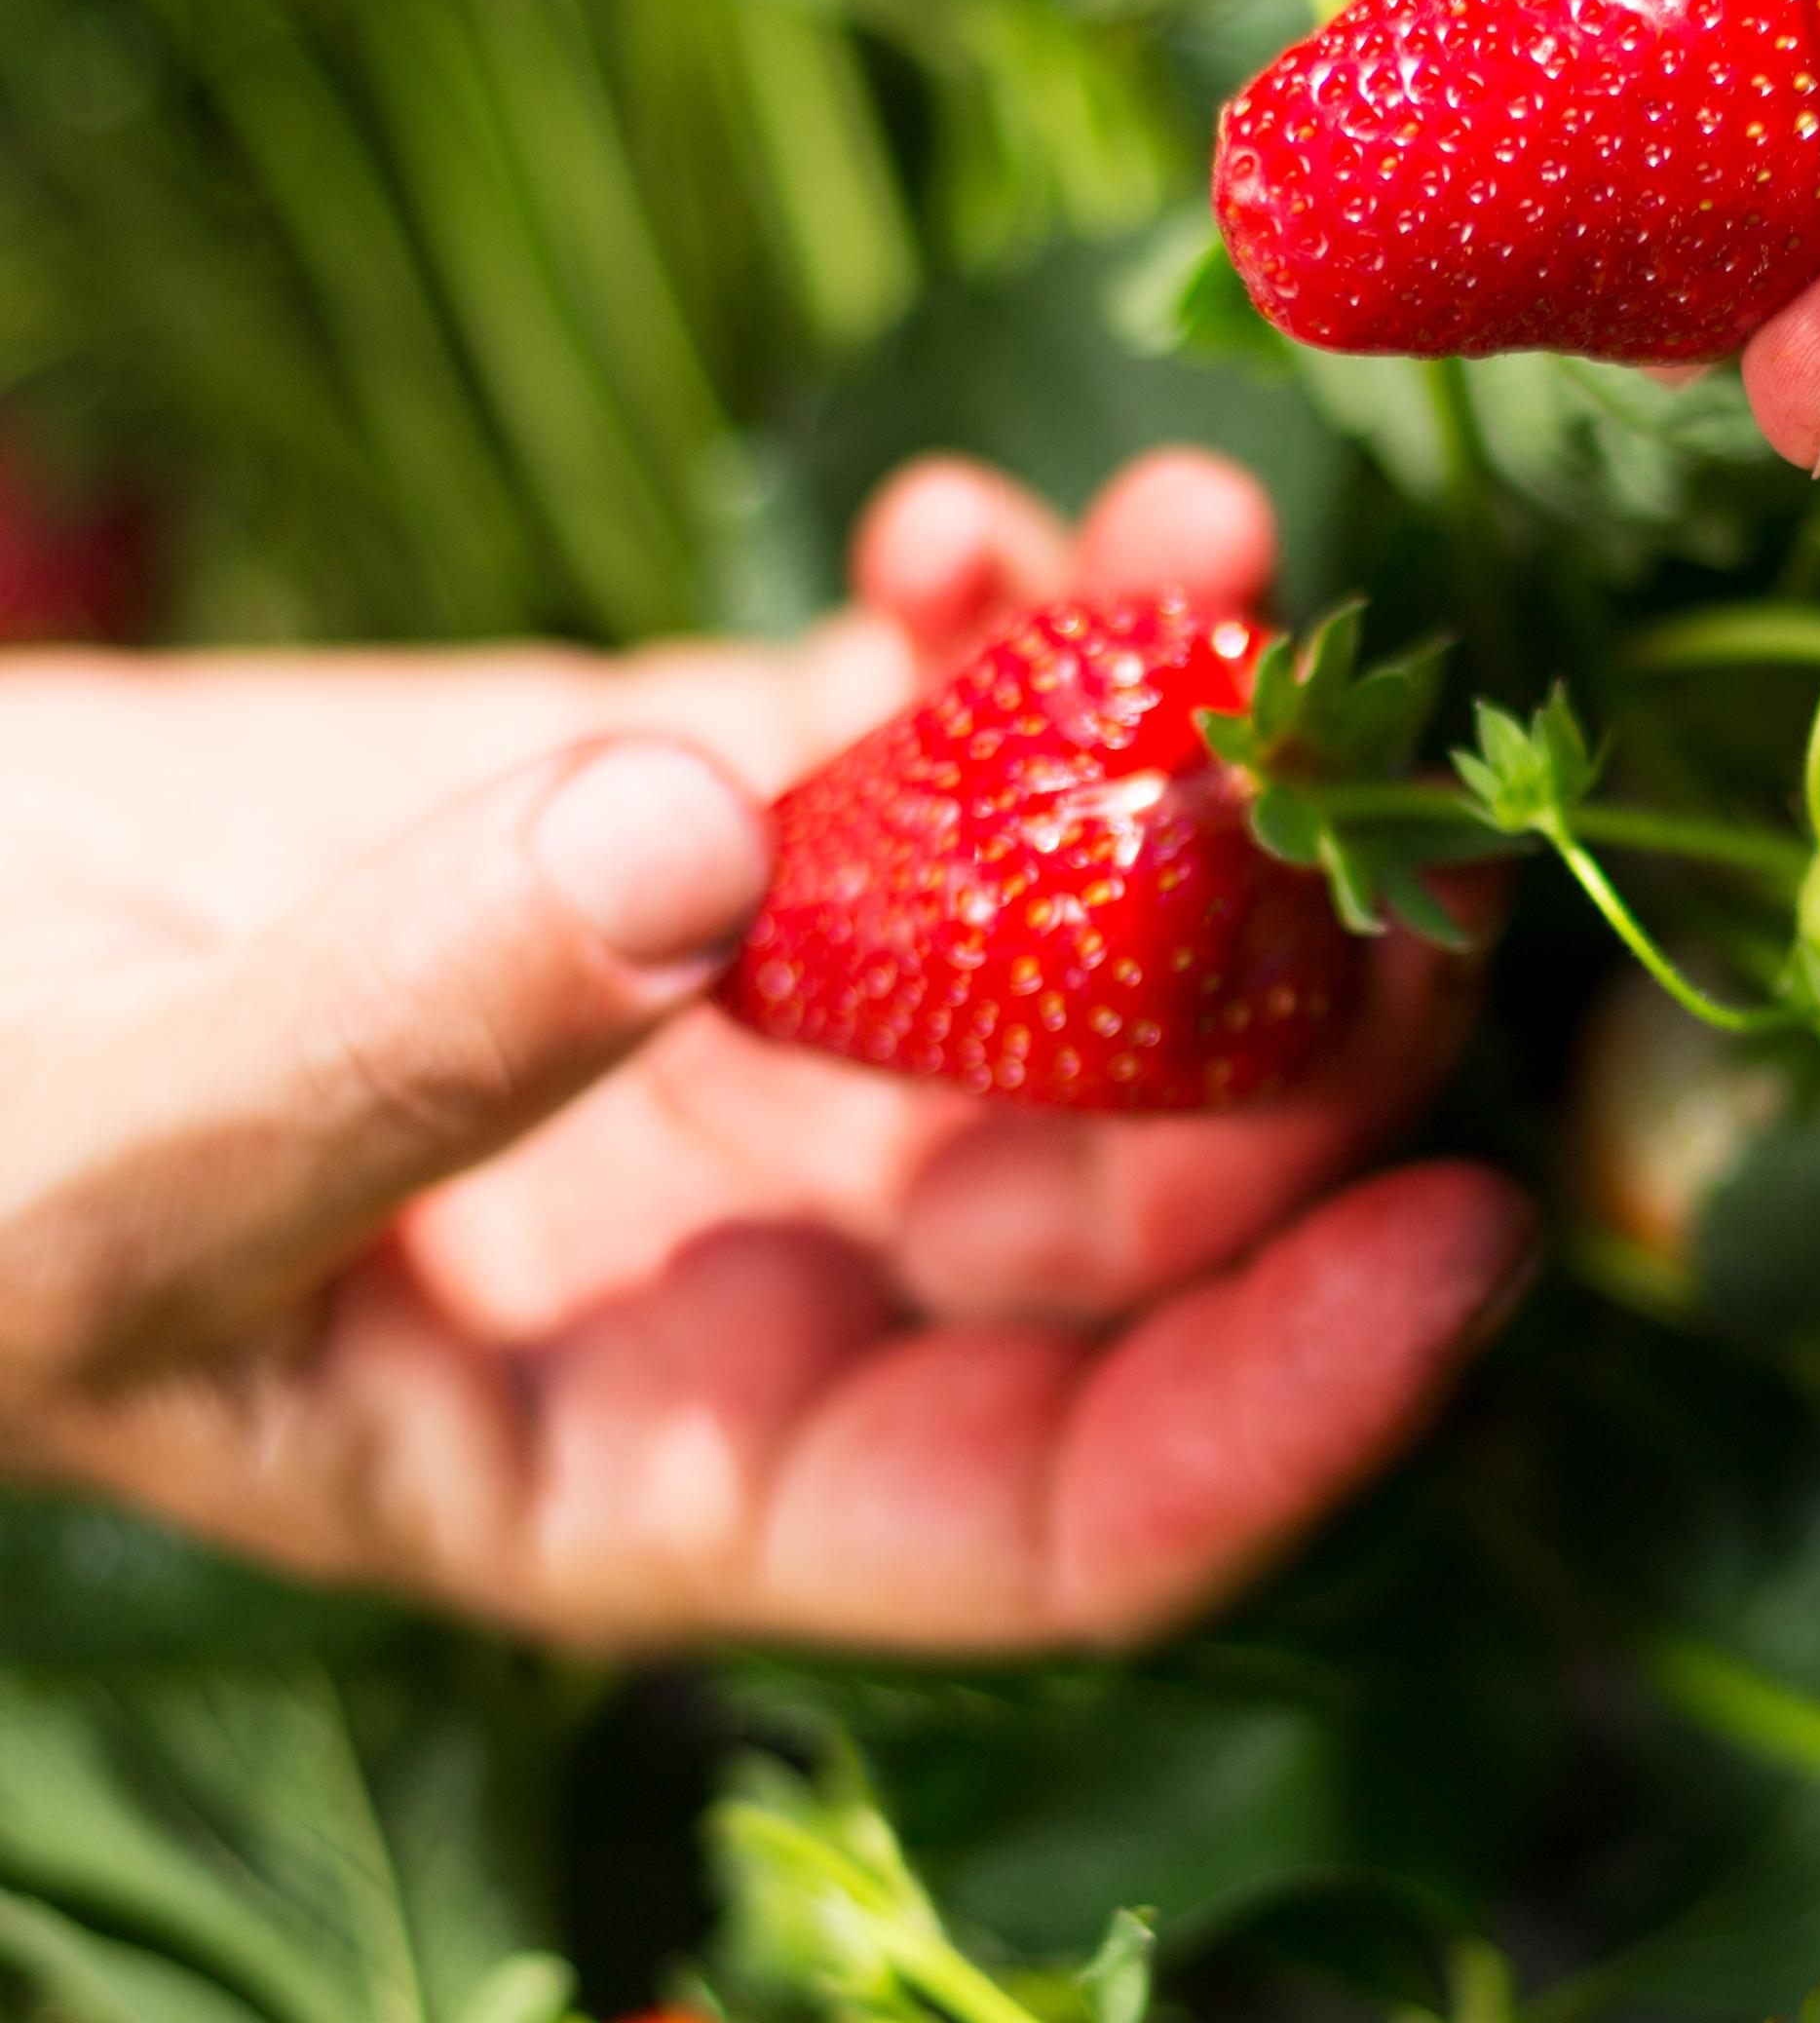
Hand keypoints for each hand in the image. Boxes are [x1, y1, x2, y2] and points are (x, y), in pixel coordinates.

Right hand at [0, 451, 1527, 1651]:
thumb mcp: (85, 1173)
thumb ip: (373, 1058)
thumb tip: (691, 855)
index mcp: (678, 1464)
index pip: (1059, 1511)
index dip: (1284, 1405)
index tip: (1471, 1235)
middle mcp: (796, 1262)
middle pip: (1153, 1199)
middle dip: (1305, 1023)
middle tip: (1388, 819)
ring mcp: (791, 1034)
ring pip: (1089, 938)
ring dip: (1187, 758)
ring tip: (1212, 564)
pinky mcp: (742, 816)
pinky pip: (938, 735)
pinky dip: (994, 626)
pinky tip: (966, 520)